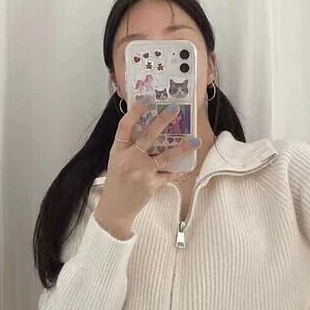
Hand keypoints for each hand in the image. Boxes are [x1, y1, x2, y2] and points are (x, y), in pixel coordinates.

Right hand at [95, 101, 199, 236]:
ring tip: (195, 140)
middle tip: (175, 109)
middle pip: (147, 136)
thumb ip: (128, 147)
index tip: (147, 99)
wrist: (114, 210)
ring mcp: (141, 171)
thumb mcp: (116, 161)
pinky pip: (169, 175)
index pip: (125, 126)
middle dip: (162, 121)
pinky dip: (177, 171)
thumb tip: (147, 130)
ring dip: (181, 148)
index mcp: (118, 150)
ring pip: (165, 156)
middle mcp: (129, 158)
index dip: (135, 111)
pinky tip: (186, 167)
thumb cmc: (116, 183)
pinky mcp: (151, 184)